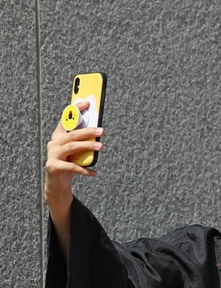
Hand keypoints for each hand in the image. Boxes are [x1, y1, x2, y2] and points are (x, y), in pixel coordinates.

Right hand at [44, 100, 103, 255]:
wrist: (57, 185)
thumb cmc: (70, 163)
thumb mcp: (77, 151)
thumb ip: (84, 141)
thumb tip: (99, 131)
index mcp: (59, 136)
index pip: (66, 119)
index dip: (75, 110)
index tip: (87, 103)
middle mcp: (54, 143)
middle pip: (72, 134)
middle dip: (87, 131)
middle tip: (102, 131)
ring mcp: (52, 155)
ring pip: (72, 147)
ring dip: (87, 147)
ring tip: (100, 147)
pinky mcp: (53, 167)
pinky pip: (72, 167)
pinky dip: (85, 170)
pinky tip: (95, 172)